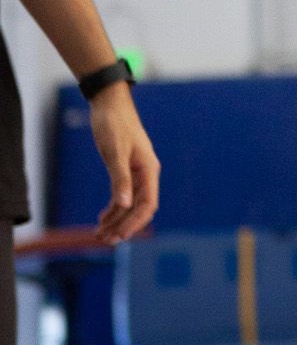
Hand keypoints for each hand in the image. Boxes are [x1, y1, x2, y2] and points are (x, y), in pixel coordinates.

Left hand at [90, 84, 159, 242]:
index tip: (120, 236)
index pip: (147, 204)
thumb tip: (124, 205)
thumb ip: (120, 179)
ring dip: (116, 220)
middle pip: (138, 208)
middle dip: (123, 225)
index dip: (135, 222)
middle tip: (105, 240)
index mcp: (149, 170)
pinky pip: (122, 195)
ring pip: (129, 204)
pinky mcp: (125, 169)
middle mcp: (146, 174)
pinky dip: (113, 208)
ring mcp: (136, 172)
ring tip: (100, 234)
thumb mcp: (115, 152)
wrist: (109, 104)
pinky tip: (102, 218)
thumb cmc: (114, 124)